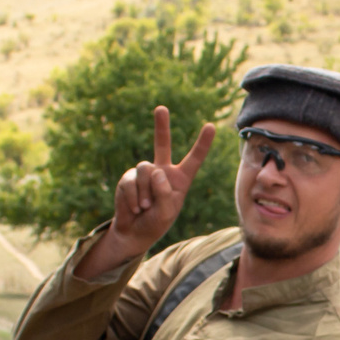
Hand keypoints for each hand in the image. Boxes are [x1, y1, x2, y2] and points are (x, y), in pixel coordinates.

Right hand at [89, 106, 216, 272]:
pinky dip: (133, 197)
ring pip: (145, 170)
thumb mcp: (166, 214)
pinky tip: (135, 207)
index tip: (211, 126)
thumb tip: (157, 170)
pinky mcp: (129, 177)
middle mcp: (163, 171)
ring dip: (145, 193)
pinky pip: (130, 181)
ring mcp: (145, 172)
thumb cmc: (155, 223)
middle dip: (161, 126)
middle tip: (161, 108)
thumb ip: (165, 194)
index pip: (194, 159)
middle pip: (162, 144)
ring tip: (145, 207)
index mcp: (180, 179)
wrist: (134, 231)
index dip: (202, 144)